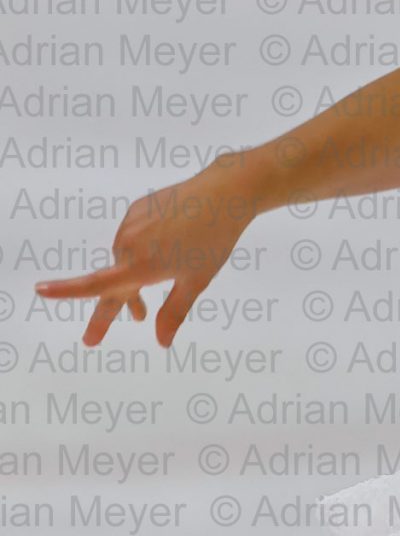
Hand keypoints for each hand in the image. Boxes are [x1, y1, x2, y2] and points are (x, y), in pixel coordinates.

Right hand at [35, 167, 256, 347]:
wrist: (224, 193)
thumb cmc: (214, 240)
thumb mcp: (196, 281)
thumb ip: (174, 312)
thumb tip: (161, 341)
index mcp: (142, 265)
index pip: (96, 284)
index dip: (66, 290)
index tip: (40, 290)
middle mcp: (129, 245)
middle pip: (110, 284)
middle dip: (107, 313)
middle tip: (94, 340)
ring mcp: (130, 225)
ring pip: (123, 261)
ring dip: (128, 281)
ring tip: (142, 305)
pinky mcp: (136, 209)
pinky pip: (132, 238)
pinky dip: (139, 253)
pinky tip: (160, 253)